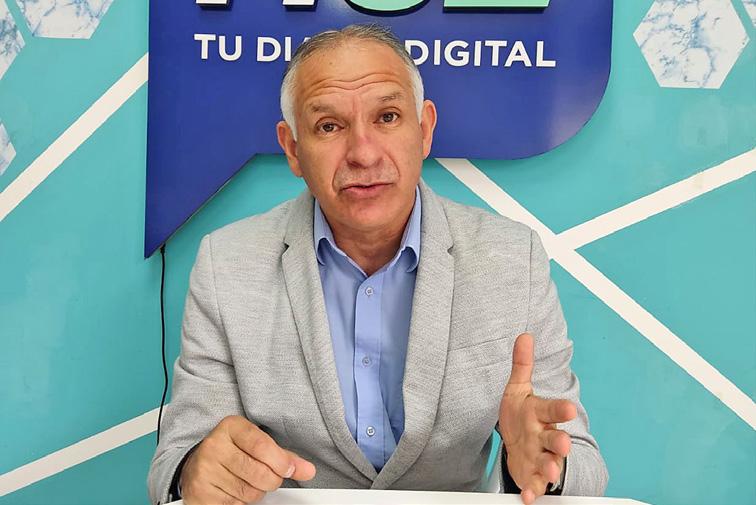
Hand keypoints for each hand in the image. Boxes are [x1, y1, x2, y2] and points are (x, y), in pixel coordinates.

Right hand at [180, 415, 315, 504]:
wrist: (197, 464)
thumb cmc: (233, 451)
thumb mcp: (256, 443)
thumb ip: (283, 456)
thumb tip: (307, 470)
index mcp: (231, 427)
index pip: (262, 446)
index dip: (281, 462)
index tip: (289, 469)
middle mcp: (214, 446)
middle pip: (259, 472)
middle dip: (272, 480)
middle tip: (269, 477)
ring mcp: (204, 470)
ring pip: (249, 492)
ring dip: (256, 492)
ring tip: (248, 481)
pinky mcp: (200, 492)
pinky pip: (234, 504)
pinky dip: (241, 501)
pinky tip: (235, 489)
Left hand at [499, 333, 575, 503]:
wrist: (519, 442)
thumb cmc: (521, 413)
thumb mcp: (518, 388)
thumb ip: (522, 365)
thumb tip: (524, 336)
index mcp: (542, 413)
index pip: (553, 409)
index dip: (560, 409)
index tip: (567, 407)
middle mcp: (545, 436)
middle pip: (555, 438)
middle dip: (560, 442)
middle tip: (563, 444)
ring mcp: (540, 456)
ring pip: (549, 462)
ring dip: (550, 468)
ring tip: (550, 472)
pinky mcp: (532, 473)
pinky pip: (534, 484)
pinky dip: (532, 491)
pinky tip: (528, 496)